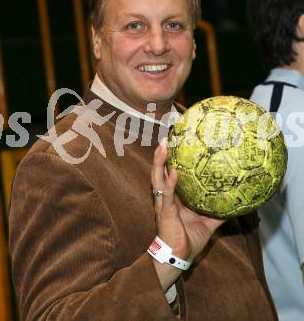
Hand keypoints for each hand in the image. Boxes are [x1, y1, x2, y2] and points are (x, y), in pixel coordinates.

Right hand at [150, 143, 223, 289]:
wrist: (178, 256)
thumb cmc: (190, 239)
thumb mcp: (208, 222)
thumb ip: (218, 211)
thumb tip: (236, 203)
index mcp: (175, 197)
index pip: (171, 173)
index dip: (171, 159)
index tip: (176, 143)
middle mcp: (166, 196)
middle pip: (161, 171)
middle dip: (161, 155)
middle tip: (166, 138)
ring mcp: (164, 202)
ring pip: (158, 178)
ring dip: (159, 162)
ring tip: (162, 146)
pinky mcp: (165, 211)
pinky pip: (167, 194)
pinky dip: (170, 183)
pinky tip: (174, 172)